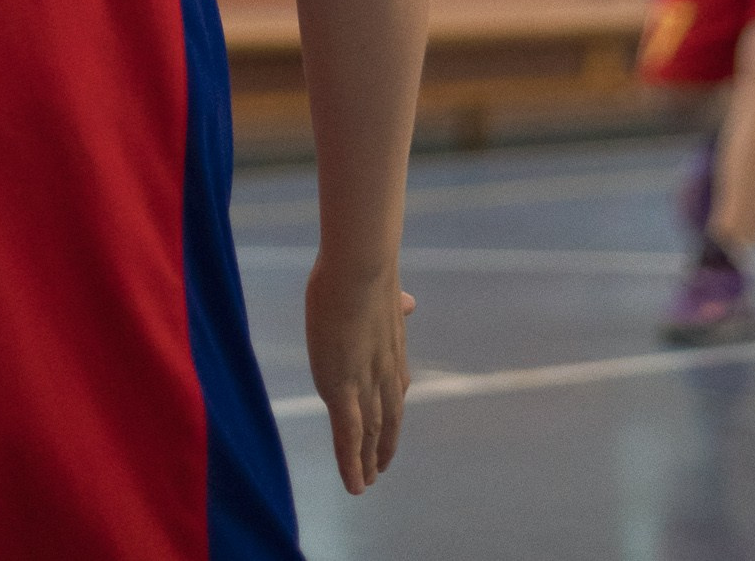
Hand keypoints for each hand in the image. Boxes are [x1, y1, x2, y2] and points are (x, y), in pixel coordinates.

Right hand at [305, 257, 413, 494]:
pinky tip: (355, 487)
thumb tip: (410, 301)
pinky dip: (352, 464)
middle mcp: (385, 375)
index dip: (390, 412)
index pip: (394, 391)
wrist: (360, 267)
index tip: (388, 428)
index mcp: (392, 351)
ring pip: (368, 434)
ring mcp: (366, 385)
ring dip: (368, 461)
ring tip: (366, 483)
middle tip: (379, 467)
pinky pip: (349, 437)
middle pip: (386, 419)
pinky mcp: (344, 391)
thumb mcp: (385, 290)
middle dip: (383, 444)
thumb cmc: (362, 268)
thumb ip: (395, 304)